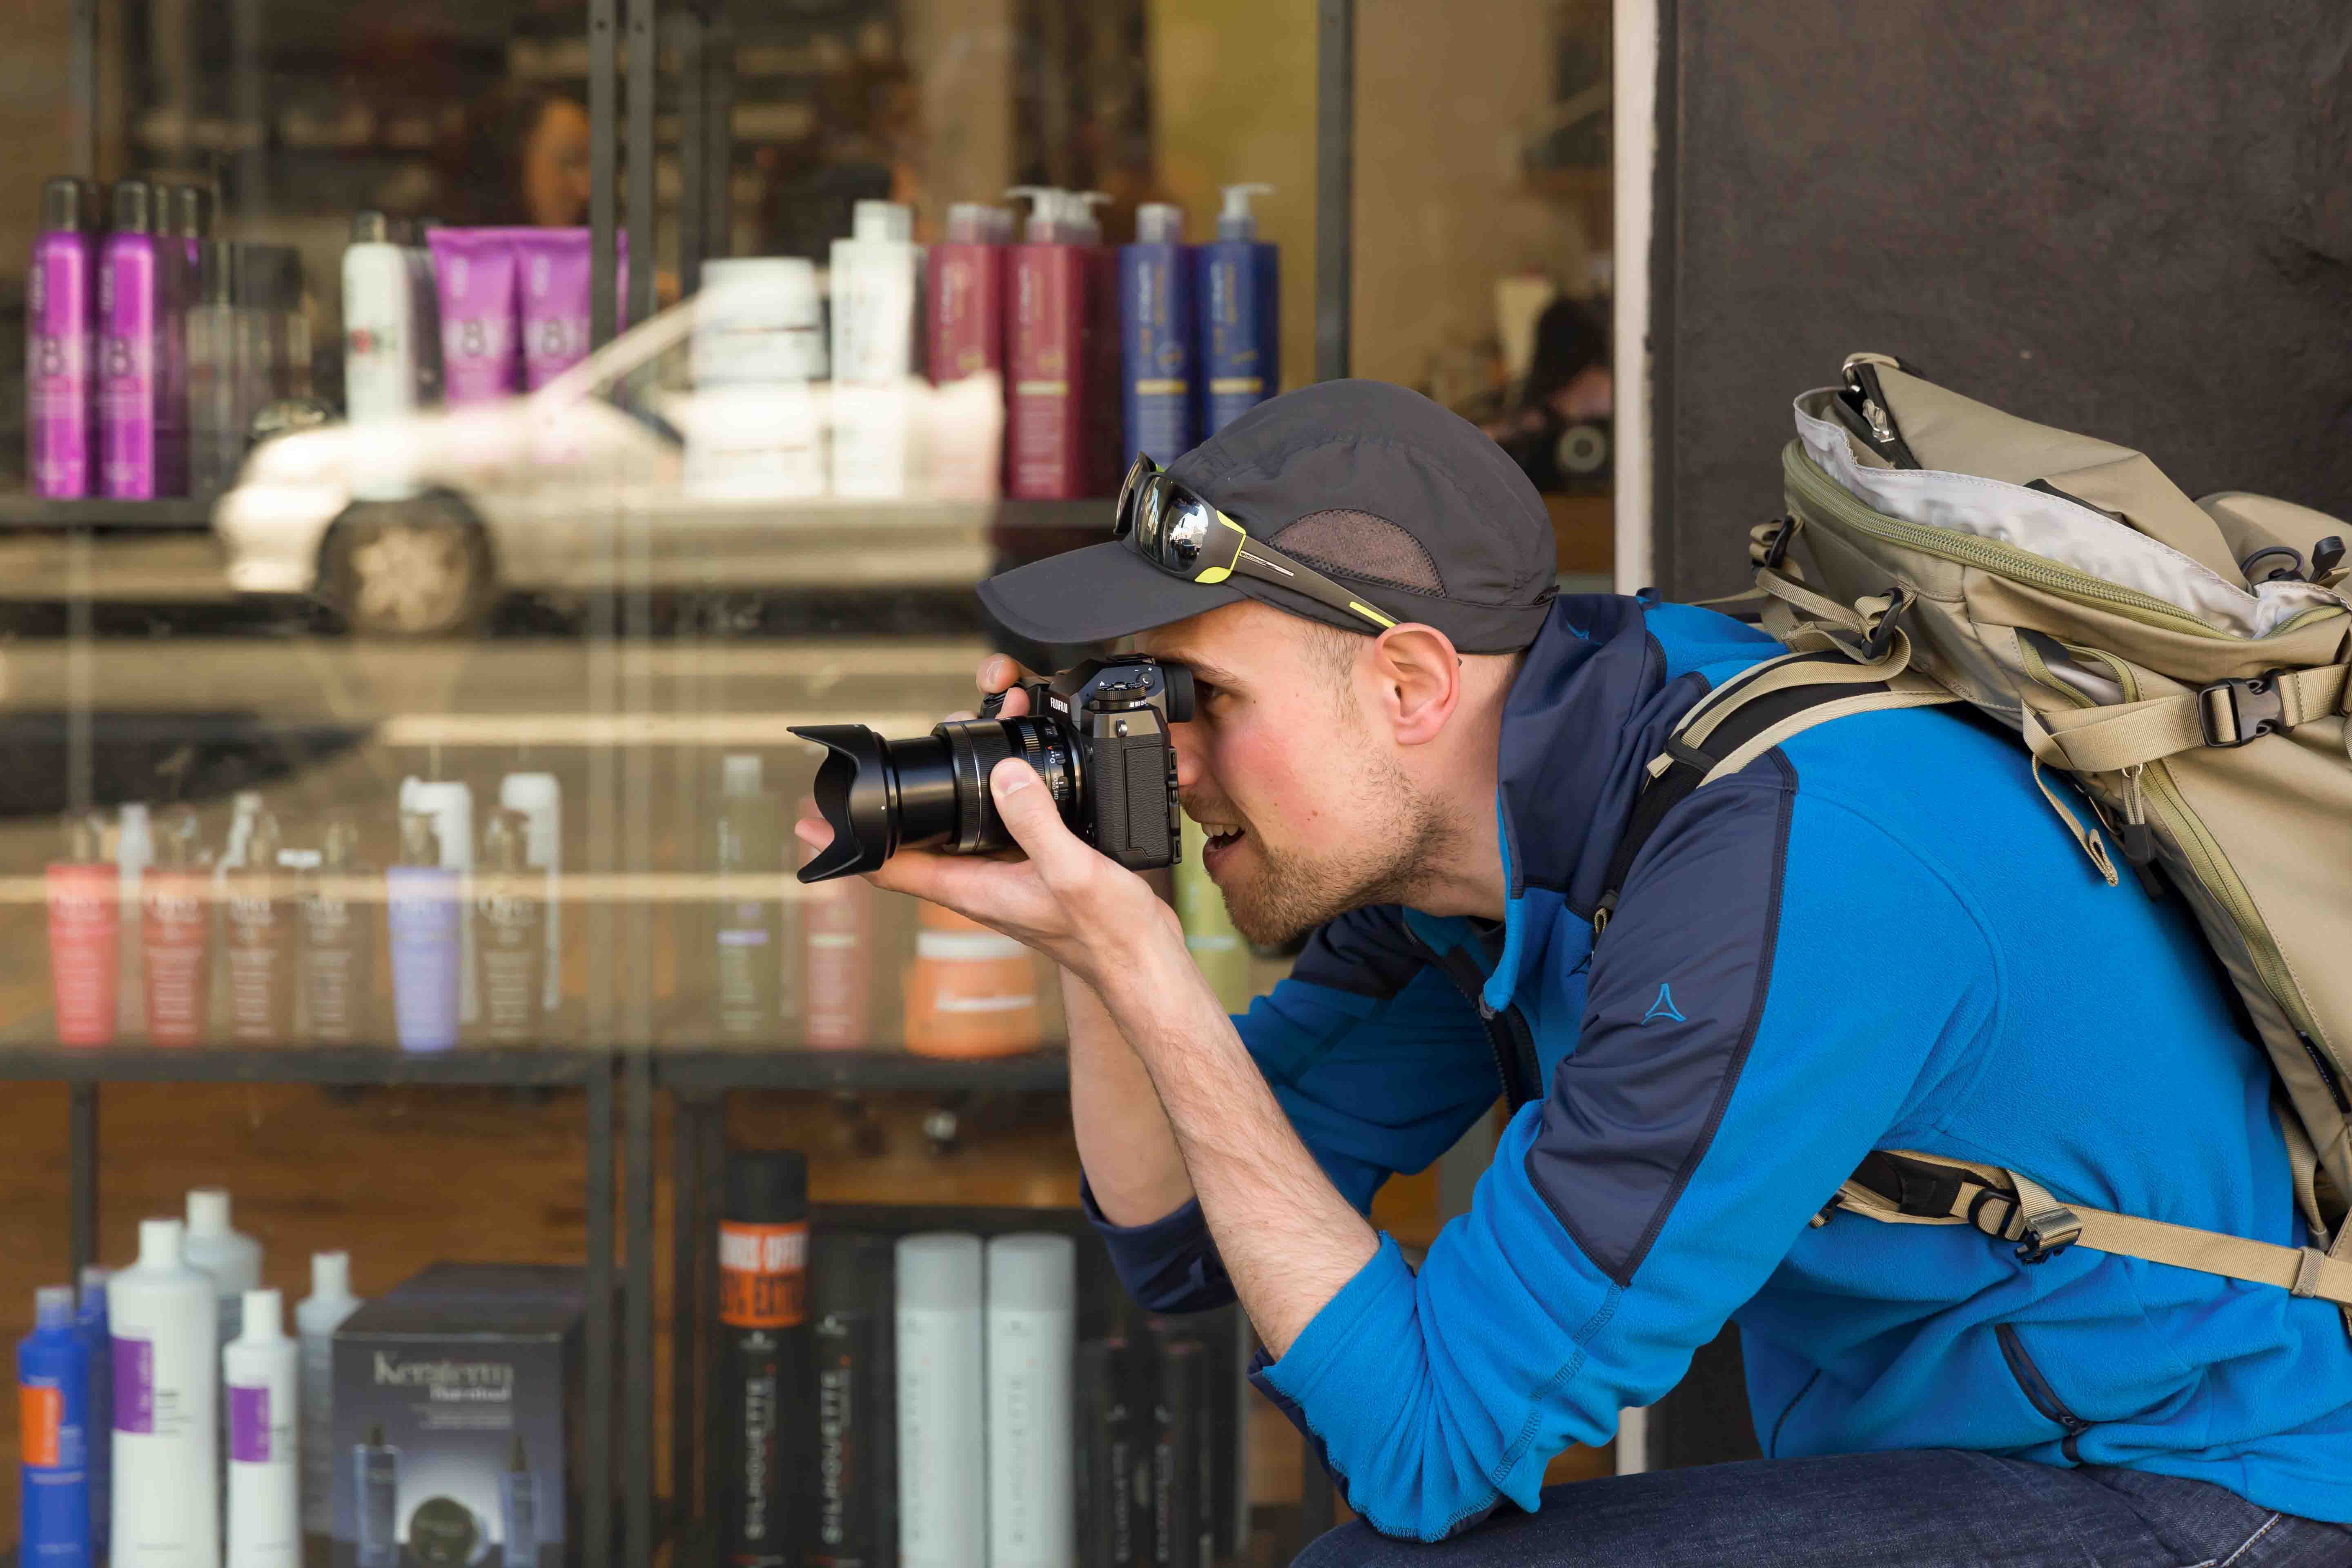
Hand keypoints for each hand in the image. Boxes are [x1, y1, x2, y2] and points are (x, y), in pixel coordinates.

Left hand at [792, 654, 1185, 990]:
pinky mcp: (1031, 872)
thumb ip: (1034, 823)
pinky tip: (1003, 778)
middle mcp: (979, 886)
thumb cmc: (1109, 933)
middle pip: (913, 844)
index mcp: (972, 890)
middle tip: (869, 771)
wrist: (1145, 964)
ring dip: (939, 797)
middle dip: (888, 806)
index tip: (807, 823)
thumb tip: (1001, 775)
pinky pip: (991, 832)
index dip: (846, 844)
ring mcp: (1003, 880)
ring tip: (942, 751)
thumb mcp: (1071, 870)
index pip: (889, 868)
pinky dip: (987, 800)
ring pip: (952, 833)